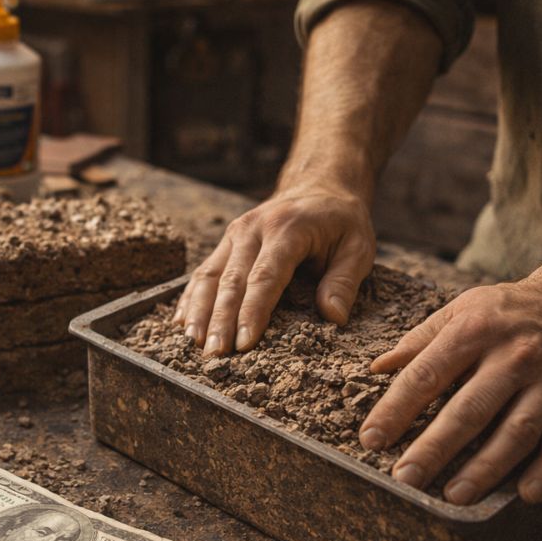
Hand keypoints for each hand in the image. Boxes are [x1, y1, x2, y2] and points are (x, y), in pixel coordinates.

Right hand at [173, 182, 375, 355]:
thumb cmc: (341, 221)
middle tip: (214, 355)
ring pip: (209, 276)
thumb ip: (344, 281)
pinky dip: (191, 298)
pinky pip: (204, 271)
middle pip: (231, 280)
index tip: (243, 343)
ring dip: (199, 312)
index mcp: (287, 230)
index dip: (252, 311)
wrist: (320, 186)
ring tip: (193, 344)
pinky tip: (182, 323)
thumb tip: (333, 317)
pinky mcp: (226, 242)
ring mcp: (235, 234)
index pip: (265, 276)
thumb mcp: (359, 246)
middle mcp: (254, 229)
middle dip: (220, 320)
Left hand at [359, 278, 541, 504]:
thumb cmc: (502, 312)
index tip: (371, 439)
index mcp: (473, 331)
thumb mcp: (458, 310)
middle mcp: (513, 356)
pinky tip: (528, 495)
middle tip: (406, 478)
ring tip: (456, 495)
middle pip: (471, 409)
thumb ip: (417, 341)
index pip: (426, 375)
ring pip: (517, 430)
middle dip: (436, 447)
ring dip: (487, 467)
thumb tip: (376, 369)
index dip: (396, 409)